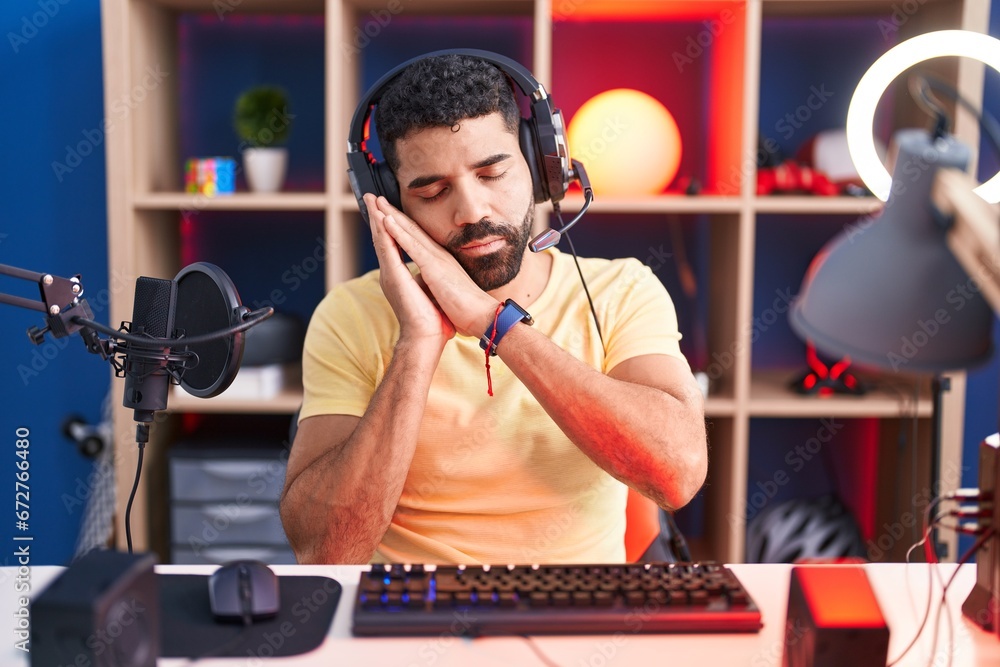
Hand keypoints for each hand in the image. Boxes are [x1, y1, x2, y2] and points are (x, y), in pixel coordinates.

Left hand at [371, 196, 499, 337]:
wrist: (480, 315)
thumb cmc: (466, 307)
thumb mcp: (446, 288)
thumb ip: (435, 280)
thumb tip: (428, 282)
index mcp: (439, 260)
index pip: (416, 237)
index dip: (401, 223)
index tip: (385, 212)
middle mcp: (437, 254)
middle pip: (411, 228)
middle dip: (392, 211)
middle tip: (375, 198)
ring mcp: (436, 259)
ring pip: (409, 231)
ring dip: (391, 215)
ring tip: (376, 201)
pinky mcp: (434, 267)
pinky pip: (412, 245)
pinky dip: (398, 232)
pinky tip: (386, 220)